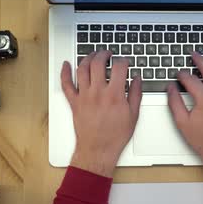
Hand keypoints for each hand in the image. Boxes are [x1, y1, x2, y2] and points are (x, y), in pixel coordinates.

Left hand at [61, 51, 141, 176]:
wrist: (98, 150)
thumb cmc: (115, 136)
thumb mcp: (133, 115)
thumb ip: (136, 94)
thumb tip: (137, 79)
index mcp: (115, 95)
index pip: (119, 67)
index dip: (123, 60)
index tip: (125, 61)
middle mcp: (98, 92)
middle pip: (98, 63)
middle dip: (104, 54)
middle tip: (108, 53)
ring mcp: (84, 96)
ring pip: (82, 69)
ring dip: (87, 58)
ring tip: (93, 55)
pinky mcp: (74, 102)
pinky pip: (66, 84)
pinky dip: (64, 72)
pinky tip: (66, 64)